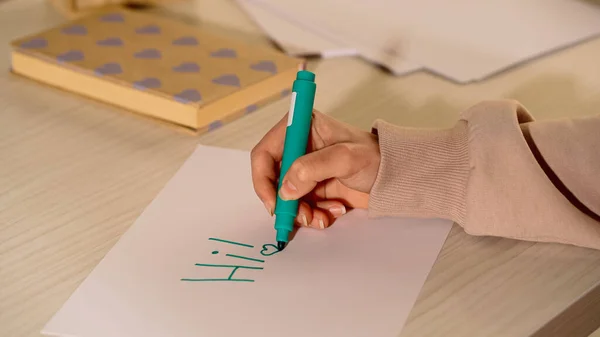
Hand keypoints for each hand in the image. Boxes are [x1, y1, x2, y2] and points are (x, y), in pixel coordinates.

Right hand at [250, 110, 379, 228]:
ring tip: (322, 217)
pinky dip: (314, 215)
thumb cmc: (376, 158)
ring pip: (286, 198)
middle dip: (285, 202)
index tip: (274, 203)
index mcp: (301, 128)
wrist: (397, 178)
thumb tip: (285, 189)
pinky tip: (333, 212)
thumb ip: (312, 169)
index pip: (264, 154)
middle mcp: (299, 148)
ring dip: (301, 213)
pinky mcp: (314, 188)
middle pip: (272, 180)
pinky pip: (301, 207)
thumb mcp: (345, 158)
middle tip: (301, 217)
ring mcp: (305, 170)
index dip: (263, 180)